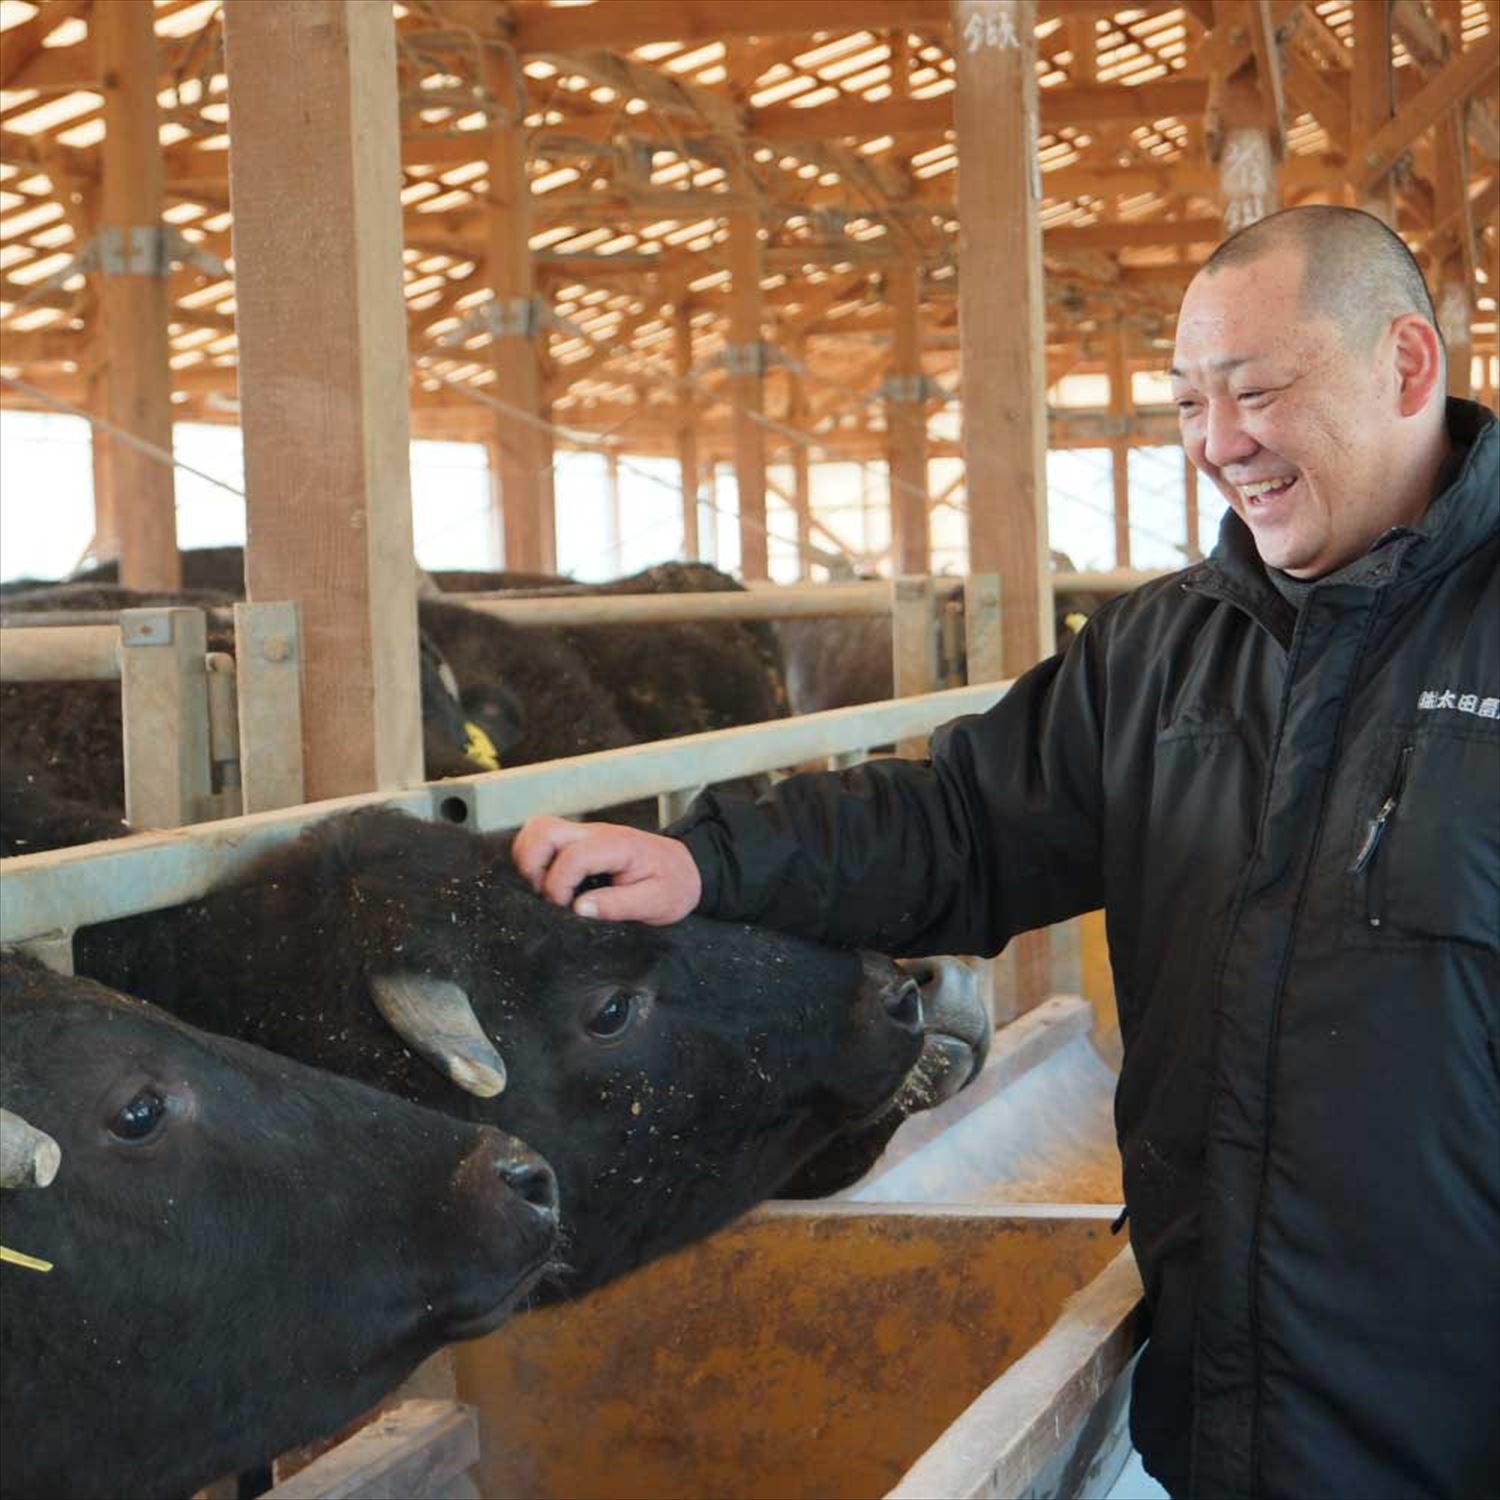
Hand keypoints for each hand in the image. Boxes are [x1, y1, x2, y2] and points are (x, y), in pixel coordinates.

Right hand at [511, 815, 702, 924]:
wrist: (685, 868)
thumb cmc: (672, 884)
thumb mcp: (656, 902)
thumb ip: (619, 905)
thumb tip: (580, 908)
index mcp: (616, 846)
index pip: (572, 857)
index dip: (559, 886)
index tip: (565, 909)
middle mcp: (595, 832)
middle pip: (543, 830)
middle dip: (532, 866)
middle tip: (545, 895)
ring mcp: (584, 833)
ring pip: (538, 829)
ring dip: (530, 859)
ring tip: (544, 888)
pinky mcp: (578, 840)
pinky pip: (544, 837)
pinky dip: (535, 857)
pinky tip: (548, 882)